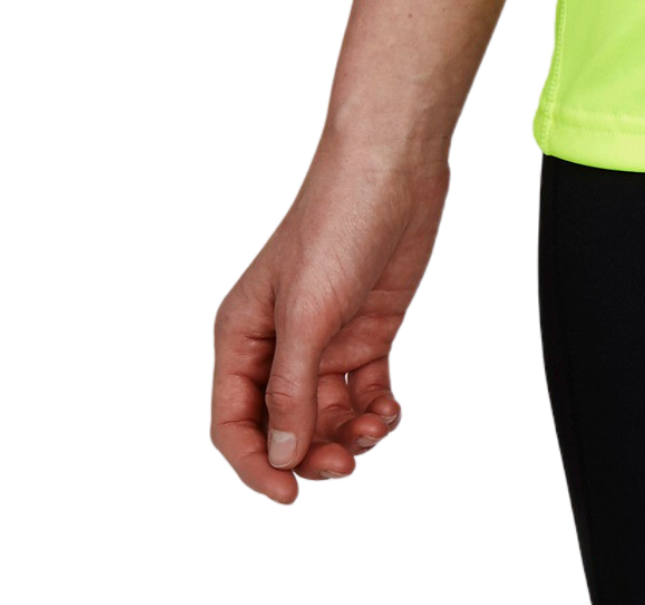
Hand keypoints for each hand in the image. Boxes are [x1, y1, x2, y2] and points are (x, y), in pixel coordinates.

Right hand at [211, 135, 449, 502]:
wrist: (394, 167)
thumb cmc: (337, 222)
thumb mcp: (307, 313)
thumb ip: (291, 389)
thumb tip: (283, 457)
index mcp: (242, 335)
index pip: (233, 423)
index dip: (256, 466)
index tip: (290, 495)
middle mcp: (278, 343)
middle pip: (283, 428)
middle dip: (311, 455)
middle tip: (345, 463)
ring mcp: (324, 338)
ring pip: (325, 416)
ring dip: (348, 435)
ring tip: (376, 427)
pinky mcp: (365, 331)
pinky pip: (362, 392)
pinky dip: (375, 411)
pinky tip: (390, 410)